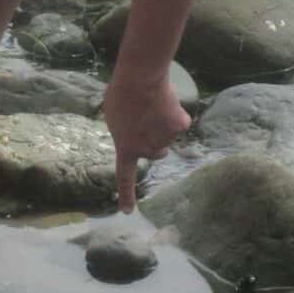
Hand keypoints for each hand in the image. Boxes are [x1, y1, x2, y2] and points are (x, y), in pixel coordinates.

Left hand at [103, 73, 190, 210]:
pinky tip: (167, 101)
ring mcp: (165, 140)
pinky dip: (176, 113)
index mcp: (126, 148)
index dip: (126, 195)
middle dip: (154, 140)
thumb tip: (135, 132)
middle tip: (147, 118)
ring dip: (163, 123)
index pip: (125, 178)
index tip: (128, 212)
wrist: (140, 80)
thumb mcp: (113, 116)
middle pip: (157, 152)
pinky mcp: (180, 127)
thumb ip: (124, 130)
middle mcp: (147, 150)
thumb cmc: (121, 94)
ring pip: (168, 135)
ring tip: (152, 104)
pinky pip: (180, 122)